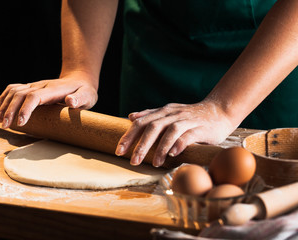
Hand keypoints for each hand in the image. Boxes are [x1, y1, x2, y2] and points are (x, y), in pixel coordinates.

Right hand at [0, 71, 97, 128]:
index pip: (35, 96)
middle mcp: (41, 85)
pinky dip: (4, 97)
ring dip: (4, 105)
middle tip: (5, 126)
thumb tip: (71, 101)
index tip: (21, 123)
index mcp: (54, 89)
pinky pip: (14, 89)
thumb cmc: (84, 91)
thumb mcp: (88, 96)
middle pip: (20, 94)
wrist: (79, 80)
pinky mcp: (31, 87)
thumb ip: (80, 99)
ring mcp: (35, 85)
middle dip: (10, 110)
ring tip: (0, 121)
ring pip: (14, 91)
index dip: (26, 109)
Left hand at [115, 101, 235, 166]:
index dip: (129, 136)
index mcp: (164, 112)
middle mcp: (173, 114)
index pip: (141, 122)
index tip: (119, 151)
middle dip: (141, 145)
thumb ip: (151, 115)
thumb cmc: (191, 116)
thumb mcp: (170, 113)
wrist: (220, 110)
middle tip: (133, 161)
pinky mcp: (201, 128)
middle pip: (153, 127)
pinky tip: (173, 154)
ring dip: (160, 148)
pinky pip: (188, 135)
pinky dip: (179, 144)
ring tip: (153, 163)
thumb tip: (131, 117)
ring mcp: (187, 120)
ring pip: (169, 131)